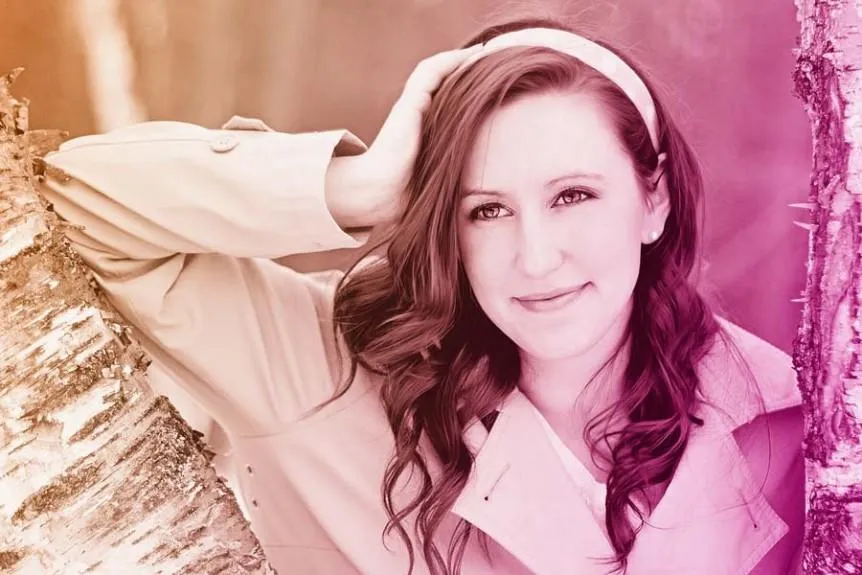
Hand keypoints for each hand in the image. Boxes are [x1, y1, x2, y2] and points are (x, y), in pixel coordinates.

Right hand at [326, 44, 482, 228]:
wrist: (380, 194)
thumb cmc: (407, 198)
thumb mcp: (439, 182)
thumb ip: (452, 178)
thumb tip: (478, 200)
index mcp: (422, 133)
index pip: (446, 104)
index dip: (466, 93)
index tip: (491, 88)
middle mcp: (416, 116)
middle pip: (443, 84)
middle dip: (466, 71)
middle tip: (493, 63)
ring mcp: (411, 107)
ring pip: (437, 72)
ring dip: (460, 60)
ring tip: (484, 52)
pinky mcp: (410, 103)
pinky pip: (432, 72)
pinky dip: (451, 60)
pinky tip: (471, 55)